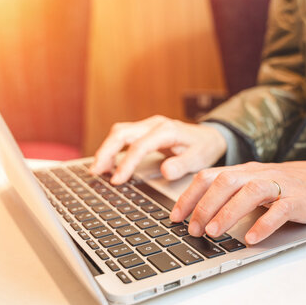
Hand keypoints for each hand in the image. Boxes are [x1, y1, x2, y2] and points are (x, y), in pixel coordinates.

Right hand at [90, 115, 226, 183]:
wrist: (210, 137)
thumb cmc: (204, 148)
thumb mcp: (199, 159)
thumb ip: (182, 165)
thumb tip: (165, 171)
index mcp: (167, 130)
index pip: (140, 145)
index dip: (126, 163)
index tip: (117, 180)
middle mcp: (154, 124)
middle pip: (122, 133)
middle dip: (106, 152)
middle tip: (96, 172)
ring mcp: (148, 125)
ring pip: (119, 132)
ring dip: (105, 149)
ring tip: (96, 170)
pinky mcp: (144, 131)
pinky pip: (123, 136)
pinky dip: (112, 149)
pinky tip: (106, 163)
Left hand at [170, 161, 305, 243]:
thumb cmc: (285, 188)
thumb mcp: (254, 186)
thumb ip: (231, 196)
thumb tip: (197, 217)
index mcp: (244, 171)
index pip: (209, 176)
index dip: (189, 196)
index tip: (175, 217)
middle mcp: (259, 174)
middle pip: (226, 182)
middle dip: (204, 206)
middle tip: (193, 229)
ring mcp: (280, 185)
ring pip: (251, 192)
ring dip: (228, 212)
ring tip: (214, 233)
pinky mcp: (299, 200)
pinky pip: (280, 210)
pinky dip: (264, 224)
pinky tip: (252, 238)